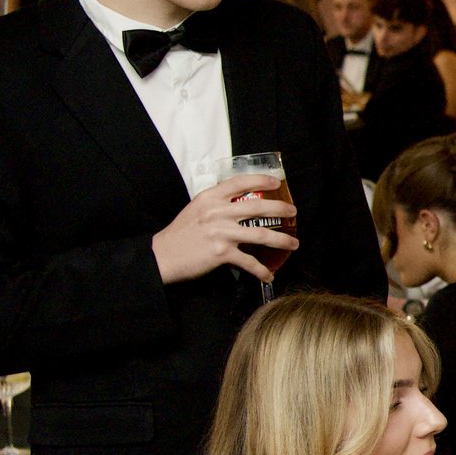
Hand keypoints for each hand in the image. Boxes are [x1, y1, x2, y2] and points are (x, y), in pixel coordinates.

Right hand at [152, 174, 297, 285]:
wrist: (162, 256)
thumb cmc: (180, 233)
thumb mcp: (196, 209)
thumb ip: (217, 203)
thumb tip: (242, 204)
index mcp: (210, 198)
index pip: (240, 182)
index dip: (261, 180)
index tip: (277, 183)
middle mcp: (217, 212)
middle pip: (258, 206)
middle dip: (280, 209)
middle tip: (293, 213)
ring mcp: (221, 232)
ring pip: (261, 234)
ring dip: (281, 240)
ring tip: (294, 244)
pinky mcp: (222, 253)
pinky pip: (249, 262)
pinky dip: (261, 270)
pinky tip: (269, 274)